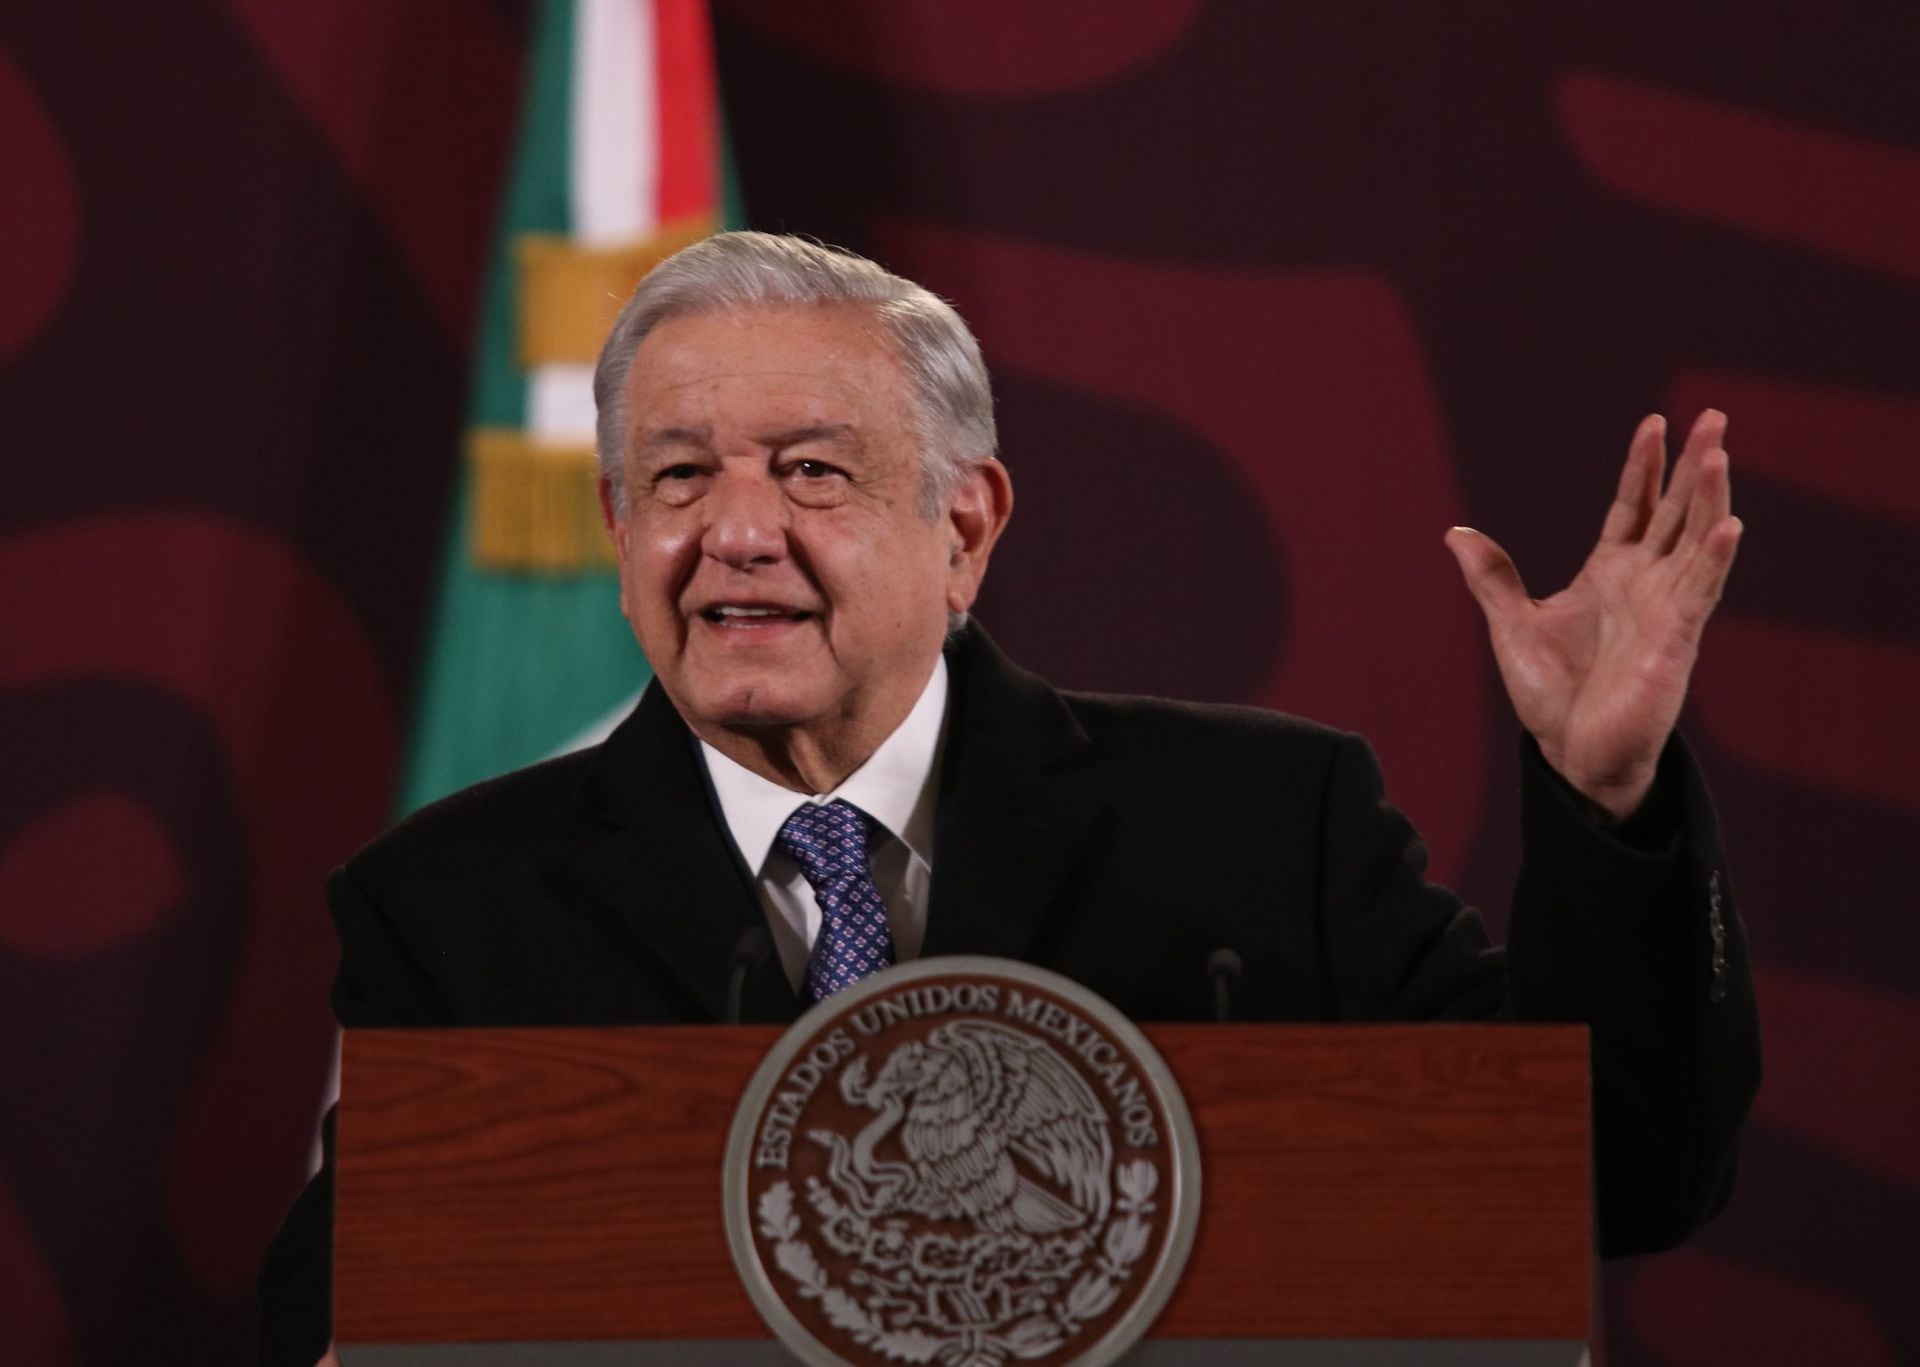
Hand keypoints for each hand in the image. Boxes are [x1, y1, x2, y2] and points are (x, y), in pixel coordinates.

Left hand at [1446, 410, 1742, 820]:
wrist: (1571, 753)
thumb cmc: (1551, 695)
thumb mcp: (1511, 624)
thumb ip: (1491, 578)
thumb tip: (1455, 534)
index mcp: (1609, 574)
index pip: (1634, 507)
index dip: (1644, 467)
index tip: (1653, 423)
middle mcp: (1645, 583)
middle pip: (1676, 510)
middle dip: (1694, 464)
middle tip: (1714, 415)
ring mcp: (1666, 608)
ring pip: (1696, 539)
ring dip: (1710, 496)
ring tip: (1720, 451)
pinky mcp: (1677, 639)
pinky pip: (1700, 590)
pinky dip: (1714, 558)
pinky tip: (1728, 525)